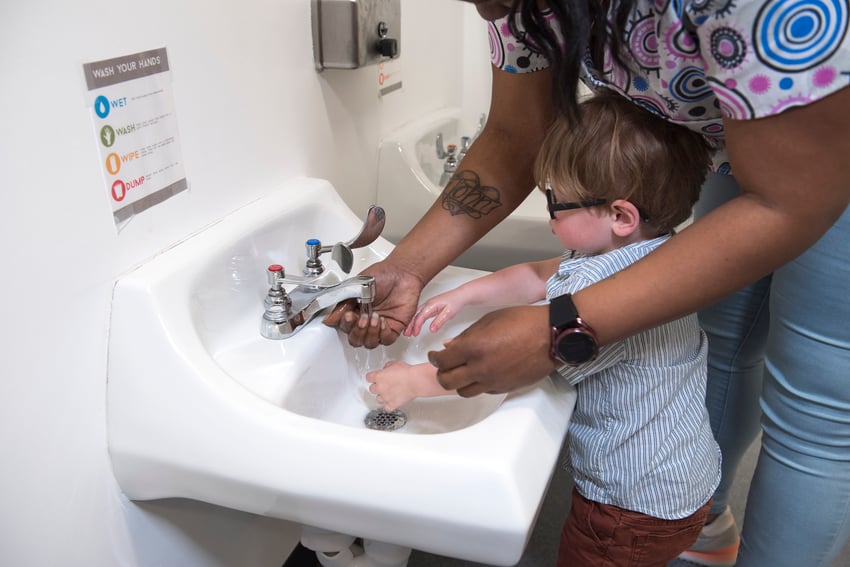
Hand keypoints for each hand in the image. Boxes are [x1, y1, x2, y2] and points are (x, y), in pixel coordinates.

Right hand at [323, 258, 423, 347]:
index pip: (344, 326)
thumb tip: (330, 317)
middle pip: (355, 339)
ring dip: (370, 333)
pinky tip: (384, 321)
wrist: (403, 273)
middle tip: (363, 318)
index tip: (349, 315)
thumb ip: (344, 302)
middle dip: (357, 331)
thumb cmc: (383, 276)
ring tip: (374, 318)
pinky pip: (385, 340)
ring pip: (369, 343)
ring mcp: (379, 326)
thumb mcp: (358, 286)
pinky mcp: (393, 328)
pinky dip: (383, 333)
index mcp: (354, 310)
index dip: (345, 325)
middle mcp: (365, 320)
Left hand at [365, 361, 418, 411]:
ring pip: (378, 399)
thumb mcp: (394, 363)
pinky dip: (388, 406)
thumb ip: (387, 367)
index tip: (373, 378)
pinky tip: (391, 403)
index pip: (368, 377)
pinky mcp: (392, 404)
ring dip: (382, 396)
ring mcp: (385, 397)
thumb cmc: (407, 372)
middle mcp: (380, 387)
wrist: (415, 381)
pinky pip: (387, 409)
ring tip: (388, 393)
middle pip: (372, 389)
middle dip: (377, 387)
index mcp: (378, 376)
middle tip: (383, 384)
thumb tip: (386, 369)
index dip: (371, 377)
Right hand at [404, 289, 465, 336]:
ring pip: (416, 314)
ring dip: (411, 323)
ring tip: (408, 331)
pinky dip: (416, 320)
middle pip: (415, 315)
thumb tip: (431, 329)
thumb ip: (439, 321)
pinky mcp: (431, 306)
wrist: (461, 296)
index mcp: (431, 305)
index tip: (415, 333)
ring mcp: (429, 305)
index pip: (420, 317)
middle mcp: (428, 304)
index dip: (416, 326)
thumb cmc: (456, 302)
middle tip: (406, 334)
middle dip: (409, 325)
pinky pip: (420, 313)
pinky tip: (415, 325)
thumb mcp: (448, 313)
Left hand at [427, 304, 555, 396]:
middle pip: (447, 381)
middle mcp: (480, 368)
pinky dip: (476, 385)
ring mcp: (492, 381)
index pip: (441, 360)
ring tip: (461, 373)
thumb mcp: (488, 320)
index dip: (434, 358)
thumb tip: (449, 346)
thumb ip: (466, 336)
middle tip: (443, 366)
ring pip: (463, 391)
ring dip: (458, 382)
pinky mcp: (504, 388)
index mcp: (473, 347)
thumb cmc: (522, 322)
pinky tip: (480, 374)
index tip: (435, 355)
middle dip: (441, 373)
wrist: (550, 335)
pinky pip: (482, 391)